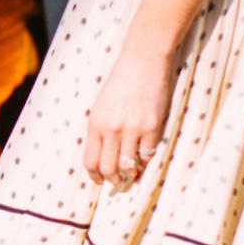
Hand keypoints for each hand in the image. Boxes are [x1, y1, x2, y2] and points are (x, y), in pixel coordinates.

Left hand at [82, 45, 170, 185]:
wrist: (143, 61)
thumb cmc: (122, 83)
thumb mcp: (102, 107)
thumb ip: (101, 131)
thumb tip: (105, 157)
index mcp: (95, 124)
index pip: (90, 162)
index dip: (95, 176)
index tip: (100, 181)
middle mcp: (111, 129)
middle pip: (108, 169)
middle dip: (113, 180)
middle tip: (118, 183)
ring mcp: (133, 129)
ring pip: (129, 167)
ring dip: (131, 175)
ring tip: (132, 175)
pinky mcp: (153, 127)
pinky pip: (148, 155)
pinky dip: (145, 162)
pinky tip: (144, 160)